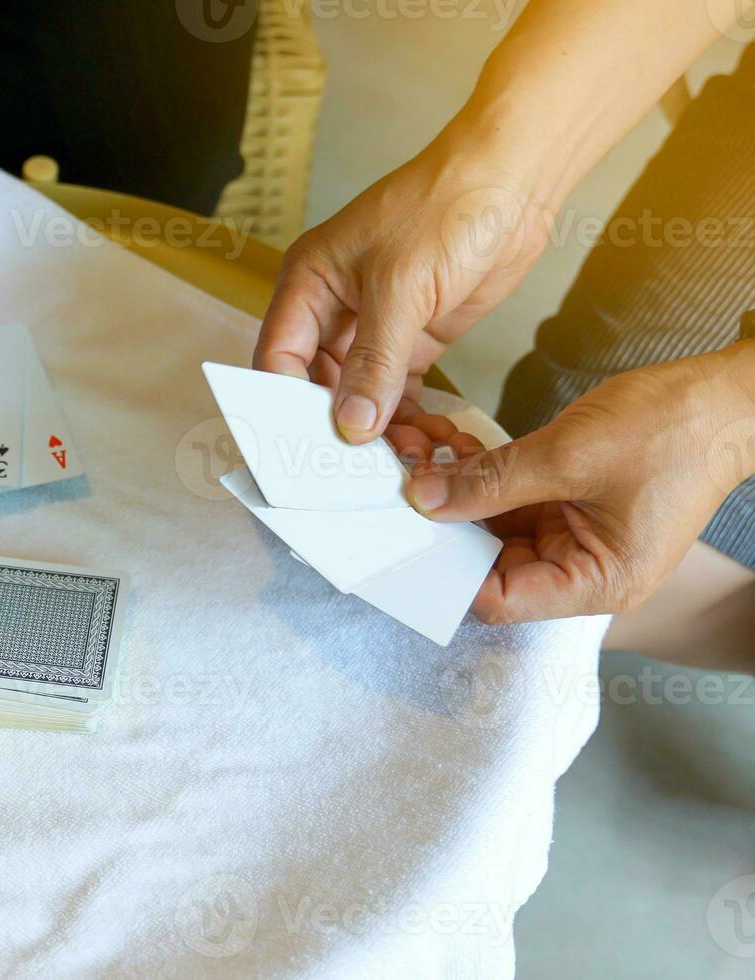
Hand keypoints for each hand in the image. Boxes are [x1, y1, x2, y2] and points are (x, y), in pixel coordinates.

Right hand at [255, 140, 551, 443]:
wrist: (514, 181)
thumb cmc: (445, 205)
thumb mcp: (400, 288)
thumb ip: (374, 363)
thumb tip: (351, 426)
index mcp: (308, 284)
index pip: (278, 359)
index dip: (286, 406)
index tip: (307, 449)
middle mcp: (332, 309)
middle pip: (315, 385)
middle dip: (336, 426)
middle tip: (357, 468)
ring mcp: (374, 326)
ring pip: (358, 395)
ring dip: (377, 430)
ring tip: (403, 460)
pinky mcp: (414, 338)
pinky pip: (397, 391)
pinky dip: (407, 419)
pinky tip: (423, 443)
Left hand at [403, 346, 754, 622]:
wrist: (726, 394)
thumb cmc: (674, 431)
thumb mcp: (569, 455)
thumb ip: (491, 481)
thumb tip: (424, 499)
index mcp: (597, 582)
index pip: (500, 600)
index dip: (448, 569)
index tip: (403, 533)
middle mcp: (584, 568)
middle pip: (490, 562)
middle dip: (444, 520)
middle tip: (402, 477)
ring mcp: (576, 534)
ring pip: (493, 526)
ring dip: (456, 490)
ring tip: (419, 449)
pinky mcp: (569, 502)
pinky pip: (510, 498)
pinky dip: (480, 474)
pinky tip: (450, 444)